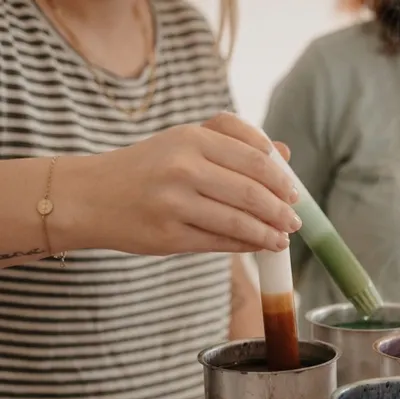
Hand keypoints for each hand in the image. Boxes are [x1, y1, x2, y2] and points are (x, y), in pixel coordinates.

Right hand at [59, 112, 301, 253]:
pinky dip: (245, 246)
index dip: (281, 178)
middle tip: (296, 220)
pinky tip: (258, 246)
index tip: (295, 192)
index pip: (254, 157)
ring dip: (268, 233)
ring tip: (283, 238)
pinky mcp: (168, 235)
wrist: (89, 196)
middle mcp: (183, 167)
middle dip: (280, 209)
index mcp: (192, 137)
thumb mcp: (186, 142)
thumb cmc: (148, 167)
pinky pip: (218, 242)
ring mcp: (174, 202)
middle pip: (251, 190)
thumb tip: (285, 155)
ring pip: (238, 221)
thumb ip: (234, 144)